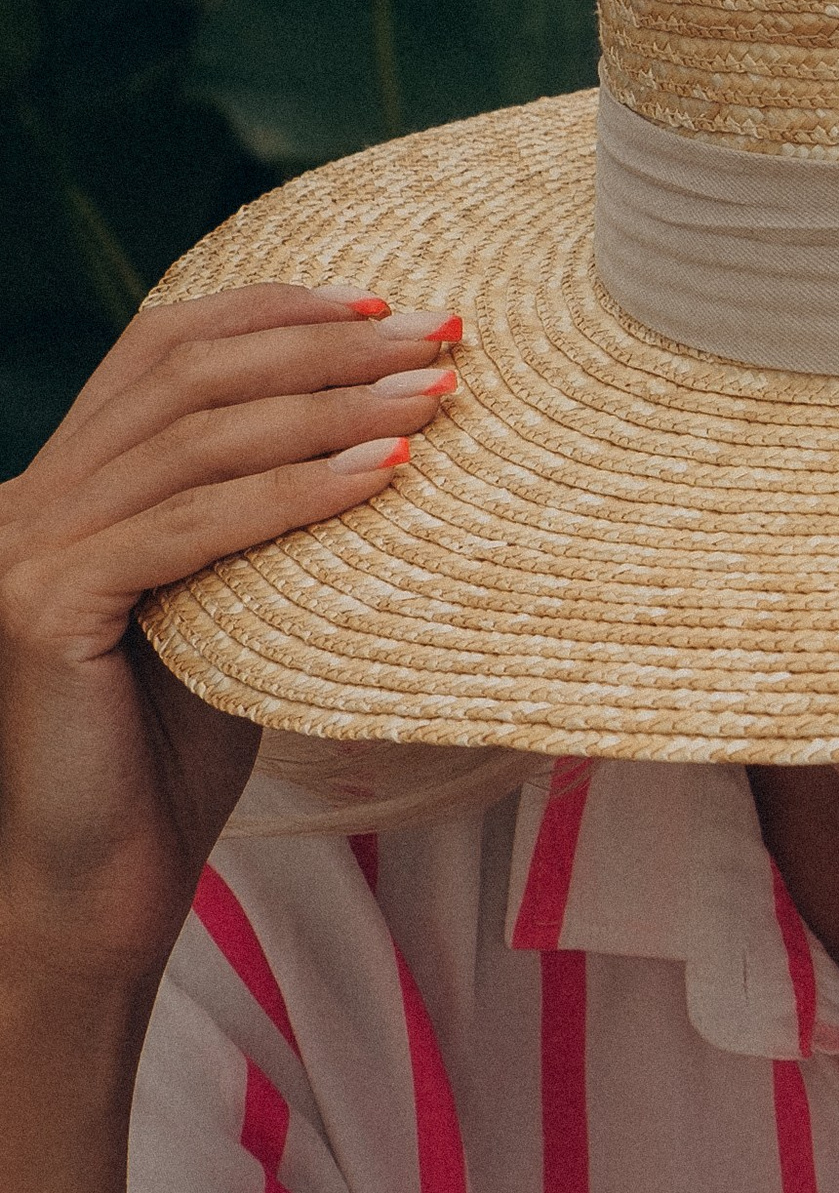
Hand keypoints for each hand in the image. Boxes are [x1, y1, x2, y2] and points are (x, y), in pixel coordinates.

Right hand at [0, 286, 461, 1000]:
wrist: (99, 891)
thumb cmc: (175, 755)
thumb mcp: (232, 604)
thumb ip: (268, 517)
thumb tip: (398, 424)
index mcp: (63, 482)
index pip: (163, 345)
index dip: (275, 308)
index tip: (388, 301)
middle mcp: (28, 500)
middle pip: (189, 374)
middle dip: (325, 345)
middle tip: (443, 334)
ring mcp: (26, 553)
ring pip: (197, 440)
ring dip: (331, 406)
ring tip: (436, 396)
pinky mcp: (43, 610)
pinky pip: (189, 527)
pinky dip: (292, 493)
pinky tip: (380, 476)